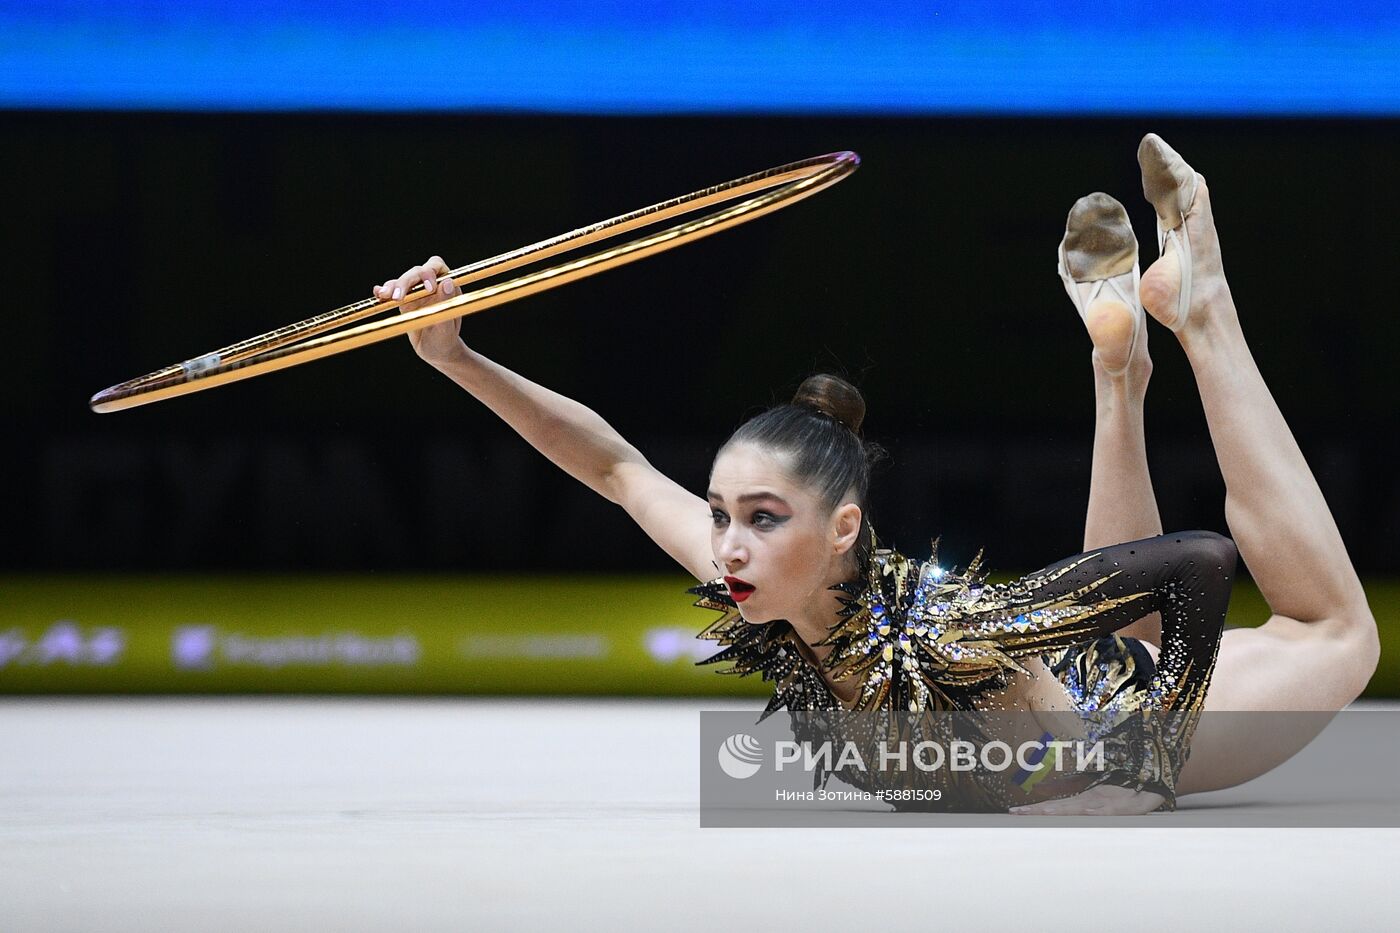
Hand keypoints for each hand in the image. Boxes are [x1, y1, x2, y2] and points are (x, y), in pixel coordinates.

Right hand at [373, 255, 463, 366]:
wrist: (435, 351)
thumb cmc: (446, 340)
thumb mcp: (447, 327)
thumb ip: (447, 305)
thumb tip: (447, 282)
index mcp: (445, 286)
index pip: (437, 267)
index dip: (430, 271)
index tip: (428, 288)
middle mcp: (430, 285)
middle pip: (415, 272)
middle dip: (406, 282)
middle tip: (398, 298)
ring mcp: (415, 292)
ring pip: (401, 281)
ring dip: (392, 286)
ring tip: (384, 296)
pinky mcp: (403, 301)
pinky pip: (392, 292)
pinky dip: (383, 291)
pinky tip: (378, 294)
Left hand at [1008, 783, 1166, 815]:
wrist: (1151, 786)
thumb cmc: (1124, 795)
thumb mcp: (1100, 801)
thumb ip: (1081, 803)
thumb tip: (1059, 805)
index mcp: (1083, 801)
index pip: (1055, 807)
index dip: (1035, 809)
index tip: (1014, 813)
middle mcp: (1089, 800)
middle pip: (1060, 807)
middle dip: (1038, 811)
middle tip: (1017, 814)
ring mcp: (1104, 802)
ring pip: (1079, 806)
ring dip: (1061, 810)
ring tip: (1043, 813)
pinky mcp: (1121, 806)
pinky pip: (1107, 809)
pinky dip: (1095, 809)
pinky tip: (1085, 809)